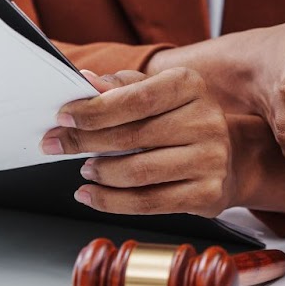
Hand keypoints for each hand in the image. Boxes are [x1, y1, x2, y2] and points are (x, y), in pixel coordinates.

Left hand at [41, 67, 232, 216]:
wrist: (228, 158)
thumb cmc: (180, 121)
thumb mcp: (155, 92)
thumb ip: (121, 86)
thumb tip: (85, 82)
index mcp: (191, 86)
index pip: (137, 98)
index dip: (95, 110)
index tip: (64, 117)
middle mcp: (206, 121)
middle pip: (132, 136)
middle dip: (83, 141)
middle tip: (56, 144)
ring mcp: (210, 159)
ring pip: (137, 173)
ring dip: (99, 174)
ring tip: (85, 170)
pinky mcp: (207, 194)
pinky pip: (148, 202)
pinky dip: (110, 201)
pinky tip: (92, 194)